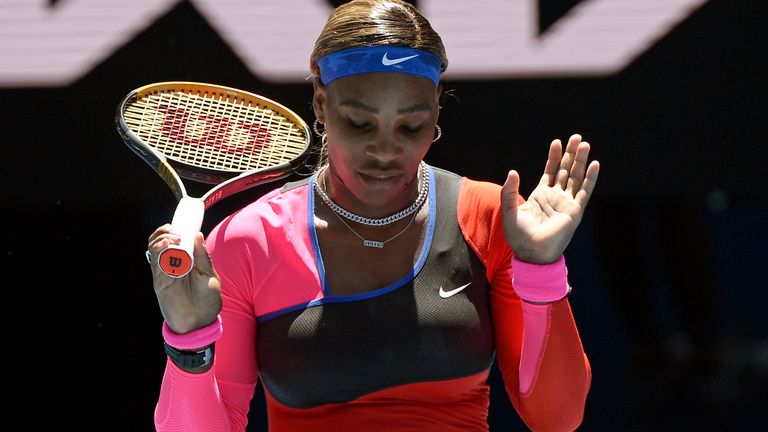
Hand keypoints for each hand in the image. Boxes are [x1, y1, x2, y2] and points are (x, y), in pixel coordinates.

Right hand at [147, 224, 221, 332]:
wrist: (200, 322)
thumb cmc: (208, 300)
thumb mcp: (210, 275)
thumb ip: (203, 257)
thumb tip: (197, 234)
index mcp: (187, 260)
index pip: (175, 239)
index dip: (174, 229)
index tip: (181, 226)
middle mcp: (173, 263)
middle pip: (159, 240)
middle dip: (165, 231)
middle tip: (176, 233)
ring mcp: (165, 272)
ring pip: (154, 248)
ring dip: (161, 238)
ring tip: (174, 239)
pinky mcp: (159, 281)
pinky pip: (154, 262)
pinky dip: (159, 250)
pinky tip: (169, 247)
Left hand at [501, 134, 599, 262]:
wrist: (531, 252)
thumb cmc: (519, 236)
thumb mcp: (509, 210)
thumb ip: (509, 191)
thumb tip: (512, 171)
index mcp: (541, 195)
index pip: (550, 171)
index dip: (554, 156)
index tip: (557, 142)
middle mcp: (556, 197)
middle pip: (565, 170)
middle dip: (571, 153)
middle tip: (577, 137)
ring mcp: (566, 203)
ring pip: (576, 177)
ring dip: (581, 161)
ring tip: (585, 144)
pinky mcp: (575, 211)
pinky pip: (584, 191)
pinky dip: (590, 178)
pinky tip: (595, 165)